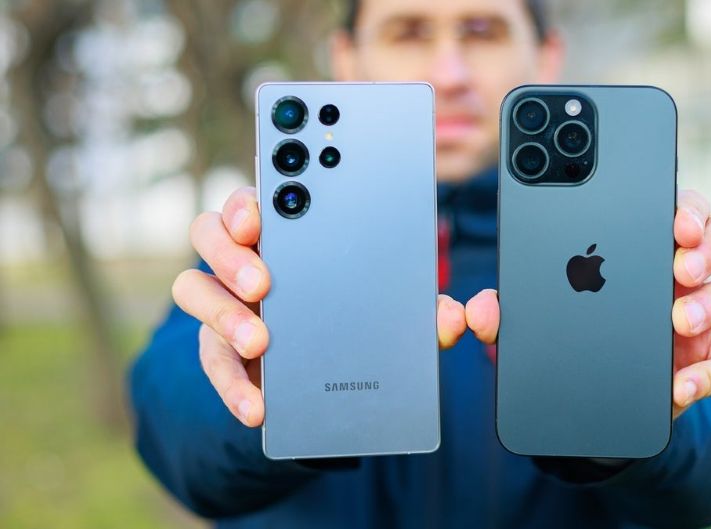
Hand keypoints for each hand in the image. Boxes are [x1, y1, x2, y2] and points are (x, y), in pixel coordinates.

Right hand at [171, 187, 468, 426]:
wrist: (334, 378)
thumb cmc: (362, 320)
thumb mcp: (397, 312)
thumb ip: (425, 312)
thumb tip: (459, 319)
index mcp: (285, 230)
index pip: (256, 198)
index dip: (250, 200)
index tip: (260, 215)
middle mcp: (244, 257)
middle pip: (210, 232)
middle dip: (231, 253)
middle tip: (263, 282)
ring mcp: (224, 302)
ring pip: (192, 288)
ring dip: (221, 311)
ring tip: (260, 341)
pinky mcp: (218, 351)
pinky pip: (209, 361)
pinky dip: (231, 386)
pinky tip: (258, 406)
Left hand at [464, 189, 710, 417]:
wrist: (591, 397)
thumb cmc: (567, 334)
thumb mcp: (532, 318)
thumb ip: (506, 311)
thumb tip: (478, 313)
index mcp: (646, 242)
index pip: (680, 204)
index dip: (685, 205)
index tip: (672, 221)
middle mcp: (686, 270)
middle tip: (683, 264)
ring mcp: (706, 316)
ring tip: (680, 319)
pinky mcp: (710, 364)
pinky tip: (679, 385)